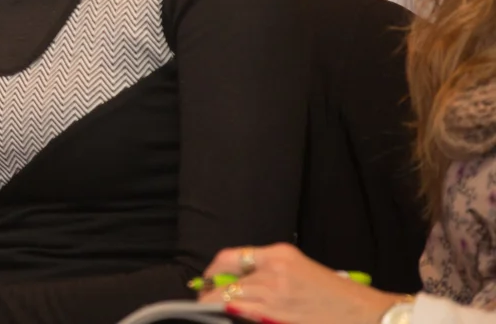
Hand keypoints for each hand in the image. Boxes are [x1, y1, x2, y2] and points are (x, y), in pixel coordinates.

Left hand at [196, 243, 402, 323]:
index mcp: (279, 254)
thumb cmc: (338, 298)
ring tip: (212, 312)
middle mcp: (272, 270)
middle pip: (224, 280)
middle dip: (211, 293)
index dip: (214, 270)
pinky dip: (231, 316)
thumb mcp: (302, 272)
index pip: (230, 257)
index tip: (208, 280)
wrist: (366, 314)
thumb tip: (240, 283)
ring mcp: (273, 294)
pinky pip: (241, 314)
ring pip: (228, 300)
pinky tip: (229, 318)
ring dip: (218, 307)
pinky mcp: (275, 315)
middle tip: (206, 301)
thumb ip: (270, 273)